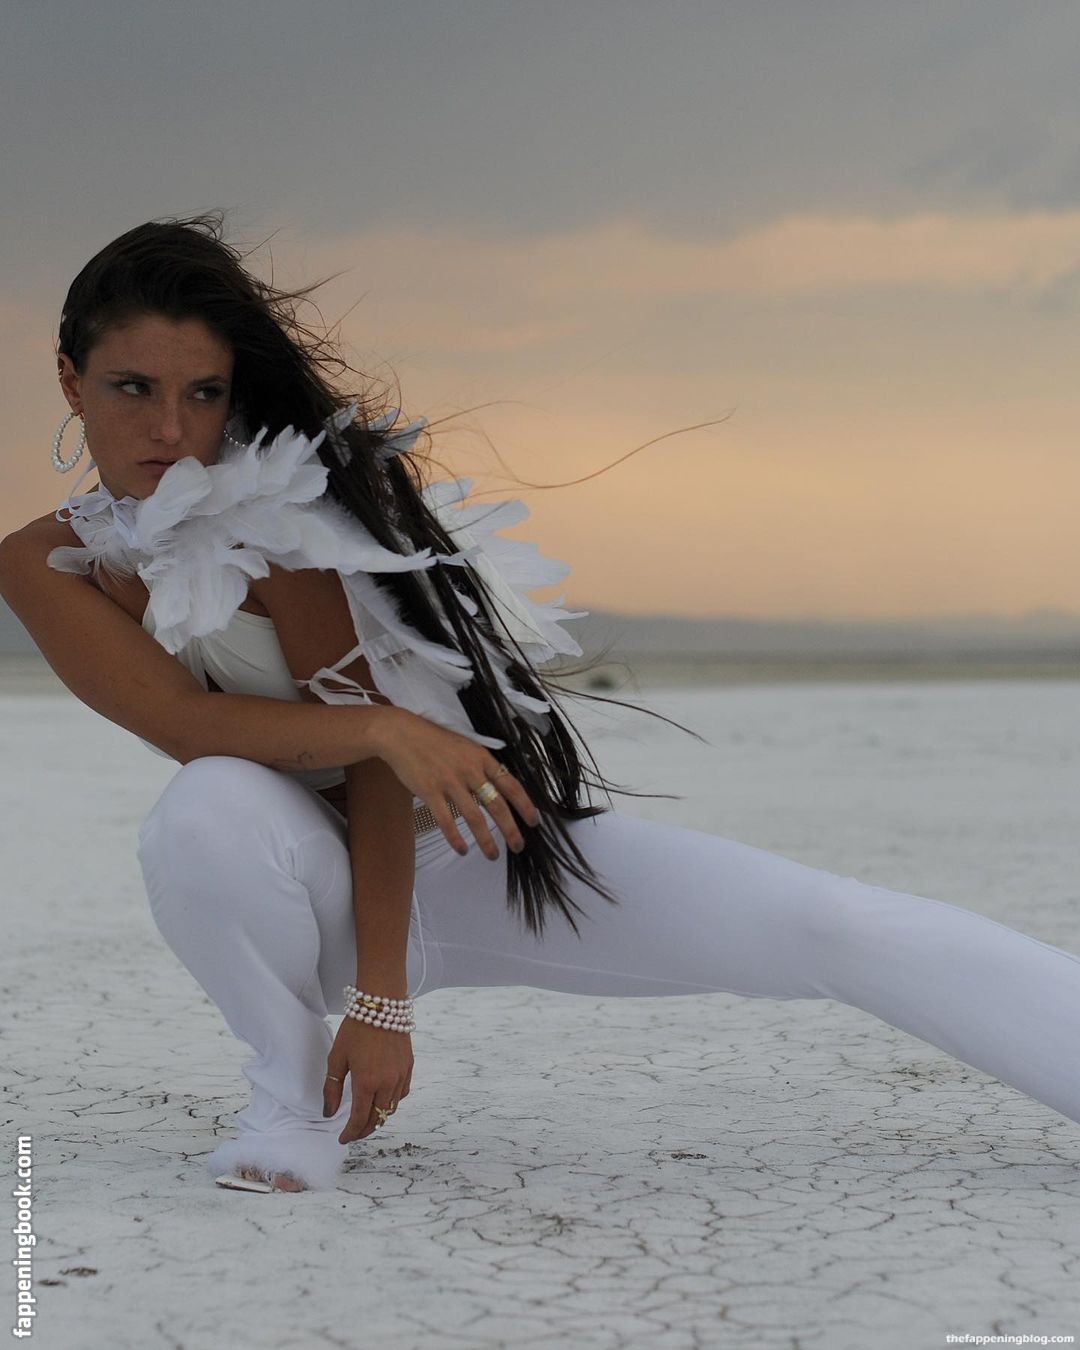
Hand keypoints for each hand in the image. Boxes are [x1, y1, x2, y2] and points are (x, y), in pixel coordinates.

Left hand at [324, 1016, 413, 1142]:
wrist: (382, 1004)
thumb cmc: (356, 1028)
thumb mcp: (337, 1057)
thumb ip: (332, 1088)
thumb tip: (329, 1112)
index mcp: (367, 1082)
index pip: (360, 1119)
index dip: (350, 1133)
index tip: (342, 1139)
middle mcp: (387, 1083)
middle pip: (378, 1119)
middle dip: (364, 1130)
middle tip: (352, 1133)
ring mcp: (401, 1076)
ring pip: (392, 1108)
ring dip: (379, 1118)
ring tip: (366, 1120)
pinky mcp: (409, 1067)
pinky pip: (402, 1094)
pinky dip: (392, 1103)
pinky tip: (383, 1100)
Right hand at [372, 707, 541, 859]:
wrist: (401, 734)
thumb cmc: (434, 740)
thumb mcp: (465, 746)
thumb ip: (481, 765)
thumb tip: (498, 786)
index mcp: (481, 758)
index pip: (511, 785)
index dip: (525, 805)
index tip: (534, 822)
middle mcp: (470, 771)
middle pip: (497, 805)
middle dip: (511, 829)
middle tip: (518, 846)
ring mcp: (450, 782)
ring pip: (474, 818)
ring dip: (485, 840)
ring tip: (492, 855)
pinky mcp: (430, 792)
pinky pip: (447, 821)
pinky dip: (456, 838)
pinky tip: (462, 849)